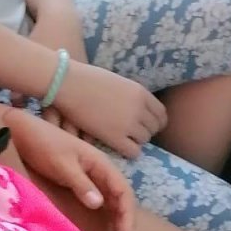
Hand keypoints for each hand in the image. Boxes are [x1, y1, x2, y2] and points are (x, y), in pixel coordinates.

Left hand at [6, 109, 134, 230]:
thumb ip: (80, 183)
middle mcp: (101, 172)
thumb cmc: (44, 145)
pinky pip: (99, 202)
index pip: (123, 192)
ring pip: (111, 203)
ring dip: (116, 223)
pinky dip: (104, 218)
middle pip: (121, 200)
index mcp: (101, 164)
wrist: (25, 133)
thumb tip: (99, 204)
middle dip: (124, 223)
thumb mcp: (62, 164)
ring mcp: (91, 178)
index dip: (127, 215)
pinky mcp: (80, 183)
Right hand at [50, 60, 166, 159]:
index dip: (155, 121)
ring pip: (144, 140)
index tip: (146, 125)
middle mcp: (139, 109)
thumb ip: (132, 95)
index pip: (161, 114)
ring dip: (136, 140)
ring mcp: (128, 124)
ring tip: (122, 137)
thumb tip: (137, 106)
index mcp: (141, 93)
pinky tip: (118, 145)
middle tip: (132, 132)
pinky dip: (129, 151)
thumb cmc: (88, 79)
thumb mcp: (118, 82)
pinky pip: (133, 152)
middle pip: (154, 128)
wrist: (68, 83)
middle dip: (145, 131)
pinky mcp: (116, 137)